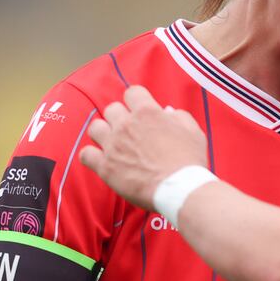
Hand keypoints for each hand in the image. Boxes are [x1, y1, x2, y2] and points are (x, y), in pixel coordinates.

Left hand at [79, 85, 207, 209]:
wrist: (180, 188)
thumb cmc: (189, 161)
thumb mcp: (193, 131)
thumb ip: (179, 116)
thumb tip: (167, 112)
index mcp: (148, 112)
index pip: (132, 92)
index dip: (137, 100)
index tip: (140, 110)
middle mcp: (126, 125)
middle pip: (111, 109)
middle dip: (120, 117)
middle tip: (129, 130)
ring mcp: (113, 145)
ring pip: (95, 127)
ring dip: (104, 133)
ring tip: (113, 143)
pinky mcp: (105, 167)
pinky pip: (85, 154)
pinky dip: (92, 156)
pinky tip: (102, 159)